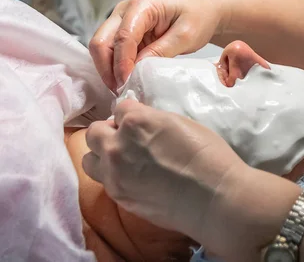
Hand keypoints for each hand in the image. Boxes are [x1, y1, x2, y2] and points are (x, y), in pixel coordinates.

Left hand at [82, 99, 246, 243]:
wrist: (213, 196)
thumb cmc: (208, 155)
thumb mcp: (180, 124)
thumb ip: (153, 121)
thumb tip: (142, 125)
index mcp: (136, 121)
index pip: (121, 108)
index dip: (133, 115)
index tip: (143, 123)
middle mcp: (117, 145)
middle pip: (95, 132)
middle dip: (110, 132)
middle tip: (129, 140)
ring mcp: (114, 173)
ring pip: (89, 158)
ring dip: (103, 155)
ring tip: (124, 161)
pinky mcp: (118, 196)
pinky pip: (103, 181)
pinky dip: (113, 176)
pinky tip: (134, 179)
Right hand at [90, 0, 228, 90]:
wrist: (205, 8)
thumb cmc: (199, 16)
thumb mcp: (186, 35)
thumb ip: (161, 50)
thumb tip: (137, 68)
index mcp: (141, 6)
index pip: (122, 38)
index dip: (122, 64)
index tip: (127, 84)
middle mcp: (124, 11)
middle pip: (101, 42)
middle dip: (107, 69)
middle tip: (121, 91)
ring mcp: (122, 21)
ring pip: (102, 48)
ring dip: (109, 70)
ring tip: (123, 89)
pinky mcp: (125, 32)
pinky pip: (112, 52)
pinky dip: (115, 67)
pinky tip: (126, 81)